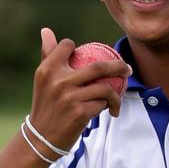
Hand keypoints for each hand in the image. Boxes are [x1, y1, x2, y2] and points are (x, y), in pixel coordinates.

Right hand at [31, 27, 130, 152]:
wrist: (41, 138)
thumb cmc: (45, 105)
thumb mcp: (43, 80)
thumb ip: (48, 55)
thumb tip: (46, 30)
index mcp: (47, 69)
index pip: (67, 46)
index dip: (78, 48)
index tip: (88, 55)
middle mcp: (58, 81)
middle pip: (98, 67)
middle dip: (119, 66)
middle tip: (127, 70)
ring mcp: (70, 97)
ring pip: (104, 88)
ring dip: (116, 94)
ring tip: (118, 98)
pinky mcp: (80, 113)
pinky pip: (102, 104)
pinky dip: (107, 106)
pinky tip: (109, 110)